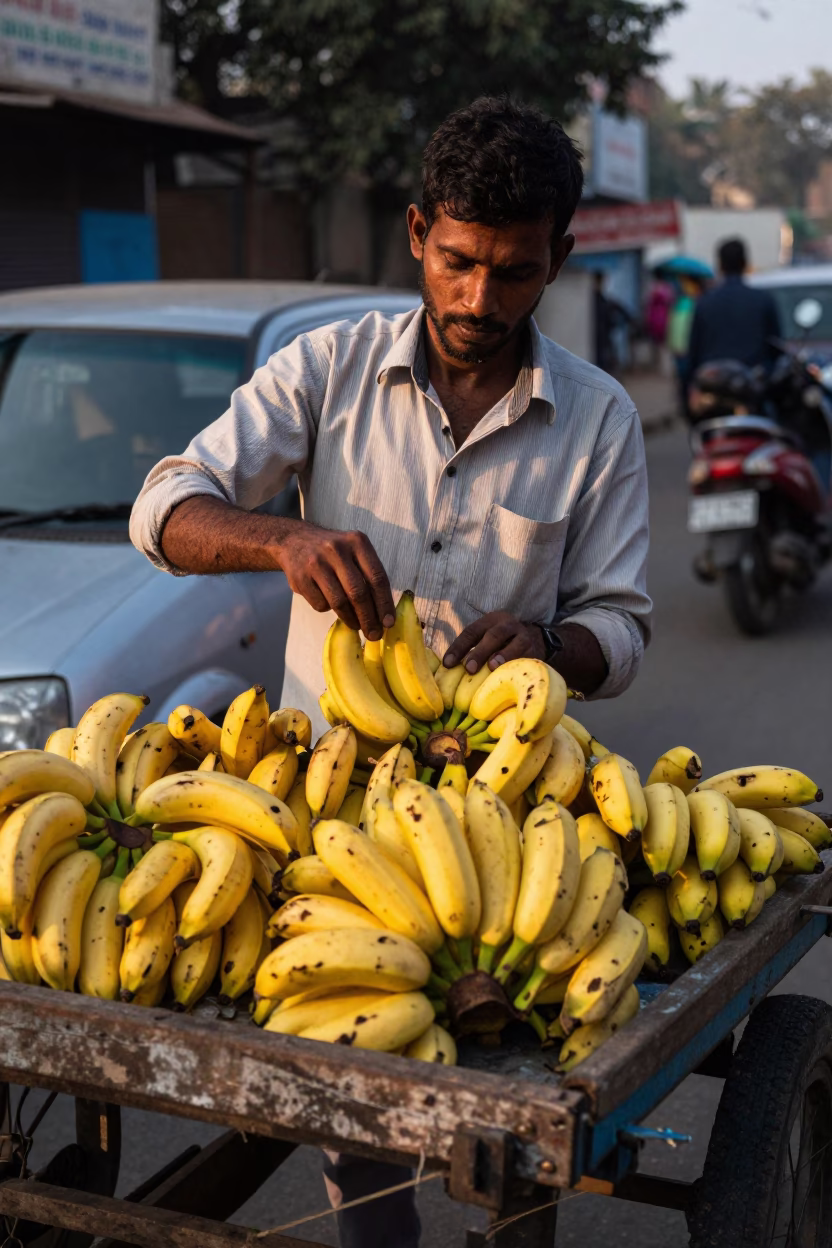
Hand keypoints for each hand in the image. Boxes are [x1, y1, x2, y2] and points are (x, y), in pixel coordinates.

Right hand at [274, 521, 394, 640]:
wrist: (294, 541)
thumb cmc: (333, 552)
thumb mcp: (354, 551)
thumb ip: (369, 575)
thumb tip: (383, 614)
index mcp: (357, 542)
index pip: (377, 577)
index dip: (385, 603)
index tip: (389, 623)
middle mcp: (337, 550)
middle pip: (358, 592)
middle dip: (369, 618)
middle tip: (374, 634)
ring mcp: (316, 563)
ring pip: (339, 602)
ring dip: (351, 619)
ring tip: (357, 626)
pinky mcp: (300, 578)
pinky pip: (320, 604)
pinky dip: (328, 609)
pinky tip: (329, 603)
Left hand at [443, 612, 544, 673]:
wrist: (536, 639)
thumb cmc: (501, 643)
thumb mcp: (486, 638)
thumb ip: (471, 649)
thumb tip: (448, 669)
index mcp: (490, 620)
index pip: (471, 632)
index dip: (458, 647)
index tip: (447, 664)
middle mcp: (508, 624)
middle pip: (493, 636)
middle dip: (479, 652)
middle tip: (469, 669)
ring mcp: (524, 636)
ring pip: (515, 644)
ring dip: (503, 655)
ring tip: (492, 667)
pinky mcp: (536, 650)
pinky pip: (528, 657)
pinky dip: (519, 665)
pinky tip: (512, 675)